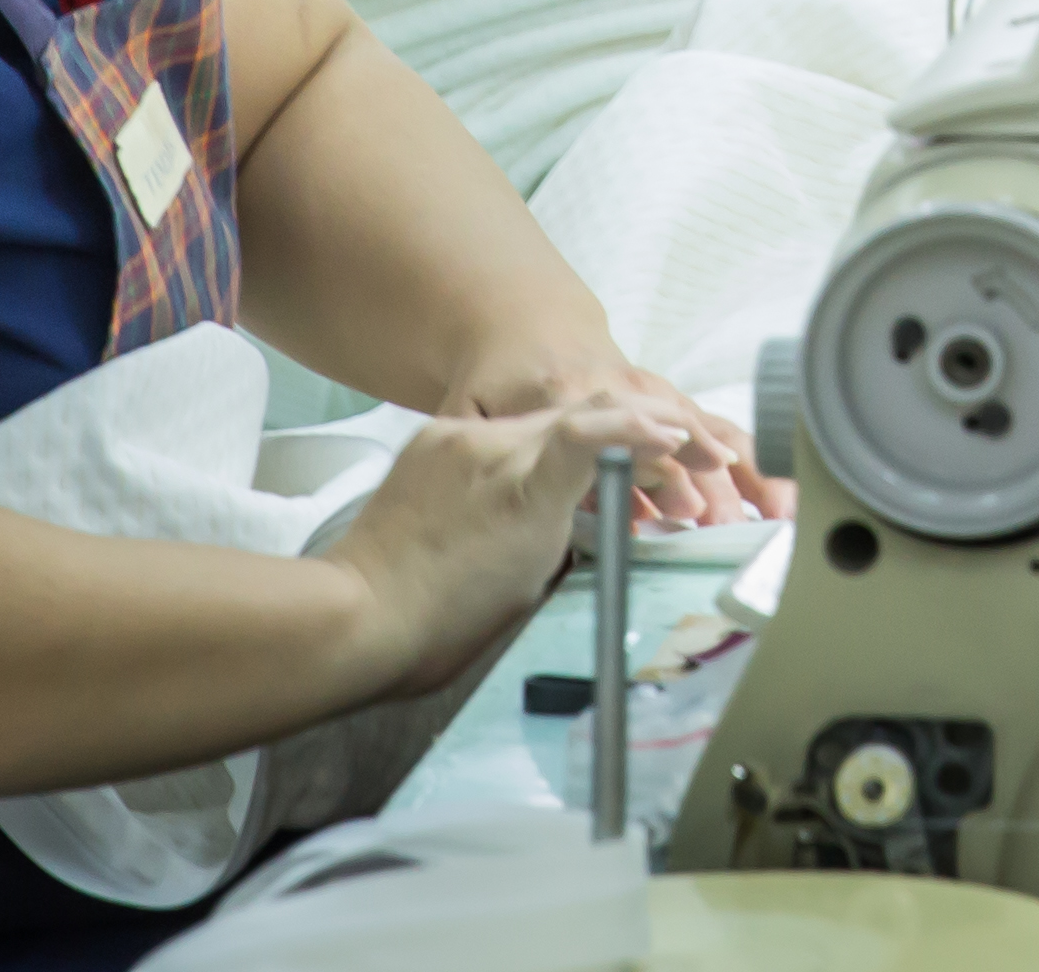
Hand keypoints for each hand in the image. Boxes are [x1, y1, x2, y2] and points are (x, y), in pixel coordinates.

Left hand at [322, 403, 642, 705]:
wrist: (360, 615)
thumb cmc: (441, 624)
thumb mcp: (531, 582)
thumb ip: (566, 523)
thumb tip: (592, 501)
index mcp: (523, 491)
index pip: (595, 429)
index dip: (643, 429)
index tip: (679, 440)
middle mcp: (492, 450)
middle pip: (580, 413)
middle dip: (635, 428)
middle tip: (673, 452)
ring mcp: (459, 439)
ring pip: (540, 418)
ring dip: (584, 435)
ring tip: (605, 469)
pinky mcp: (432, 439)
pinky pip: (497, 430)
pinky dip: (529, 446)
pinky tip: (534, 473)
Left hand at [447, 353, 787, 526]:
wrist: (526, 329)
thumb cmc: (494, 380)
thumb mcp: (469, 407)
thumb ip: (485, 440)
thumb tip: (507, 477)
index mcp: (562, 391)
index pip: (607, 415)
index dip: (639, 437)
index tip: (670, 462)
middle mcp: (615, 385)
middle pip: (669, 427)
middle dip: (702, 473)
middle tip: (723, 522)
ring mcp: (645, 391)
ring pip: (699, 426)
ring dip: (737, 469)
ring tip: (772, 512)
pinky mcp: (664, 402)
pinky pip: (707, 428)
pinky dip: (741, 461)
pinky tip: (771, 498)